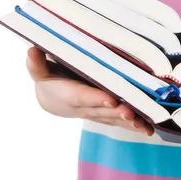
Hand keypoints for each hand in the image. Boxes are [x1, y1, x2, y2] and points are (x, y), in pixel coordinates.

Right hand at [26, 47, 153, 135]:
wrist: (53, 99)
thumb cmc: (49, 79)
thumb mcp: (40, 71)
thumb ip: (37, 64)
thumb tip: (31, 50)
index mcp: (69, 94)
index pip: (83, 97)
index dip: (95, 99)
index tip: (110, 100)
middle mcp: (84, 107)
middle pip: (102, 111)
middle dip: (117, 113)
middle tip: (131, 113)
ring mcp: (96, 113)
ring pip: (114, 119)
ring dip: (129, 122)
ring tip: (144, 124)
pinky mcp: (106, 115)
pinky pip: (120, 121)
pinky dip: (134, 125)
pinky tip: (149, 128)